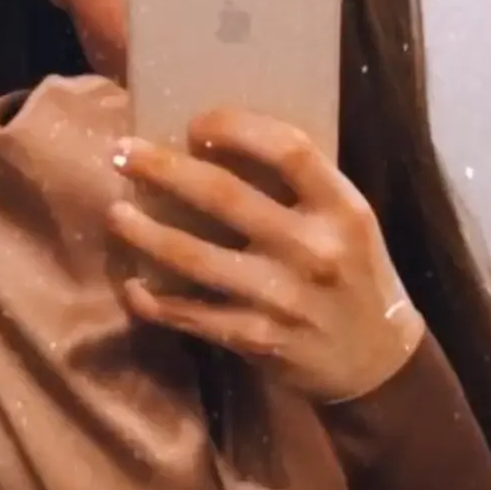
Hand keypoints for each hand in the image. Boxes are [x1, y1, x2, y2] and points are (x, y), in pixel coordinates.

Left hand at [107, 109, 424, 404]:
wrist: (376, 365)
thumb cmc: (354, 276)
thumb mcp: (347, 222)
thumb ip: (301, 190)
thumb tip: (220, 147)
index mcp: (342, 208)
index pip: (288, 150)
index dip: (235, 128)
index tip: (195, 124)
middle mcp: (313, 250)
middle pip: (224, 195)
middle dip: (162, 168)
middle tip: (122, 152)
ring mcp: (282, 298)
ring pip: (193, 257)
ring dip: (144, 232)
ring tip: (115, 213)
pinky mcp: (257, 339)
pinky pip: (190, 315)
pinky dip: (154, 301)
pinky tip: (132, 286)